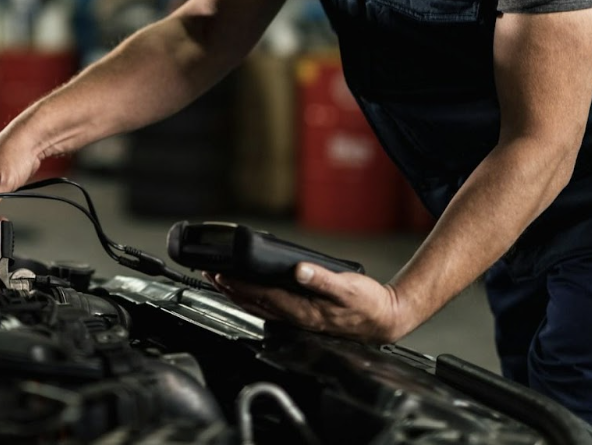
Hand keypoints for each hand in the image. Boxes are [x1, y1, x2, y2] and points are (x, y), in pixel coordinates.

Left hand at [210, 263, 411, 344]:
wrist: (383, 320)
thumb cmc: (368, 304)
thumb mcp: (348, 287)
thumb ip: (322, 279)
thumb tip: (299, 270)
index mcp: (303, 311)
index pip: (262, 296)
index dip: (240, 285)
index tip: (221, 273)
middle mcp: (295, 318)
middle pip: (253, 303)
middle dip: (228, 289)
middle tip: (208, 273)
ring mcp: (296, 319)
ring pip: (258, 306)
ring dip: (236, 293)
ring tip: (219, 280)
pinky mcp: (300, 316)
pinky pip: (268, 307)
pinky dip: (251, 297)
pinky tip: (245, 290)